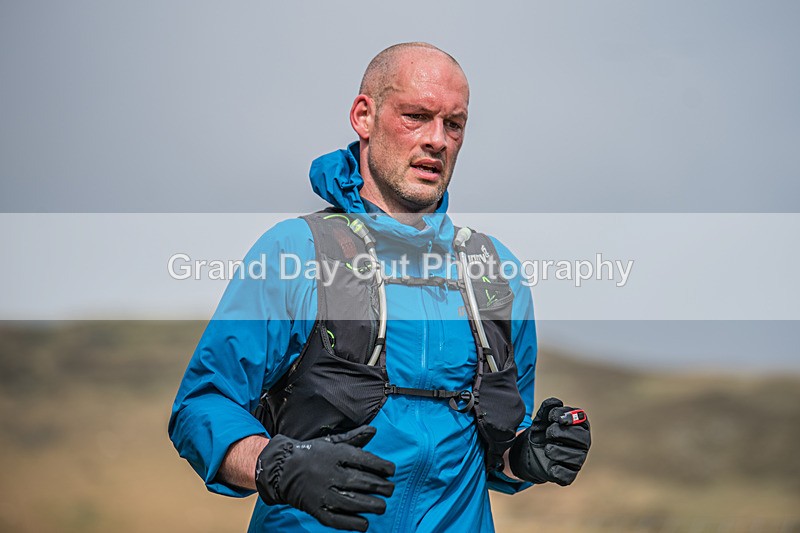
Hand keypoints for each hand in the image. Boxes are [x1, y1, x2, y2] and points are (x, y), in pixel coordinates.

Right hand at [255, 425, 394, 531]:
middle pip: (361, 482)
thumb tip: (374, 430)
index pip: (364, 460)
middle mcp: (330, 474)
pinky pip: (336, 519)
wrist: (281, 469)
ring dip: (371, 505)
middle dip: (380, 487)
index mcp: (335, 455)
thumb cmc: (312, 454)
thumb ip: (354, 438)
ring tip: (382, 506)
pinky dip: (352, 523)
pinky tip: (364, 523)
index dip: (381, 466)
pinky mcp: (316, 509)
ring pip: (352, 502)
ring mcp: (322, 493)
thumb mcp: (332, 442)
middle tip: (391, 489)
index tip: (392, 471)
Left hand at [508, 397, 590, 485]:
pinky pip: (568, 476)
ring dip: (559, 451)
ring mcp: (576, 460)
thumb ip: (547, 409)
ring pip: (576, 457)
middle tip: (548, 433)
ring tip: (547, 448)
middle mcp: (582, 444)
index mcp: (578, 427)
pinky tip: (551, 466)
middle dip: (563, 433)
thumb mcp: (540, 419)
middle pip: (582, 438)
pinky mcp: (567, 475)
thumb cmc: (540, 433)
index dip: (569, 417)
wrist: (527, 452)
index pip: (581, 419)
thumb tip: (556, 402)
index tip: (554, 418)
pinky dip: (559, 470)